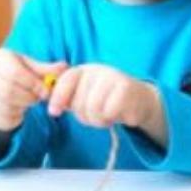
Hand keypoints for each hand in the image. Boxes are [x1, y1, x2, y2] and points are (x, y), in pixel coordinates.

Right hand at [0, 48, 66, 130]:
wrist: (0, 88)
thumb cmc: (20, 74)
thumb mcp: (32, 68)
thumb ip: (47, 69)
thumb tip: (64, 68)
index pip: (13, 72)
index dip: (32, 83)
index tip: (44, 90)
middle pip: (7, 90)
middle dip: (28, 97)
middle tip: (38, 99)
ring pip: (5, 106)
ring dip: (23, 107)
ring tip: (28, 102)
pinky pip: (2, 118)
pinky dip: (15, 117)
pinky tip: (19, 110)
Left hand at [47, 64, 165, 143]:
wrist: (139, 100)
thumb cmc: (107, 99)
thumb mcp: (86, 95)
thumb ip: (69, 98)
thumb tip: (51, 107)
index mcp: (84, 70)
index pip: (66, 80)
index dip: (57, 97)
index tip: (53, 112)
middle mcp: (98, 70)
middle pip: (78, 102)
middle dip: (84, 116)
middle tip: (95, 115)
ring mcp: (112, 77)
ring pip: (93, 108)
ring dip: (98, 120)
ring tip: (106, 116)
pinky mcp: (126, 89)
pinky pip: (108, 111)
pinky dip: (111, 119)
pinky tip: (117, 115)